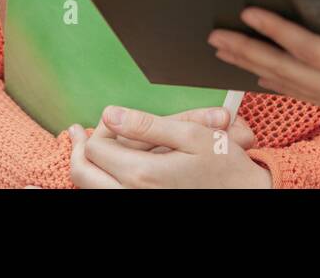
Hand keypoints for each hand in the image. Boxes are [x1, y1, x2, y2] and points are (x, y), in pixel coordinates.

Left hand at [68, 106, 270, 188]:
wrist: (242, 192)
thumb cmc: (222, 164)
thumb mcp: (191, 134)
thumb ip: (147, 124)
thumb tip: (109, 113)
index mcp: (142, 174)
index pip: (96, 147)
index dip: (102, 128)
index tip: (117, 120)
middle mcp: (131, 195)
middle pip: (82, 173)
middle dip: (80, 148)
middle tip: (78, 132)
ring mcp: (135, 204)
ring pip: (90, 187)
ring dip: (86, 164)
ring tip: (81, 143)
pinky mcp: (142, 205)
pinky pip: (107, 194)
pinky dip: (100, 178)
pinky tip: (106, 162)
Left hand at [208, 5, 319, 127]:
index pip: (307, 49)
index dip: (275, 29)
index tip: (248, 11)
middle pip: (287, 70)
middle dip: (248, 50)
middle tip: (214, 36)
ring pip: (289, 83)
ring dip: (254, 64)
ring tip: (225, 51)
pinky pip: (303, 91)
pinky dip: (276, 79)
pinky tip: (262, 71)